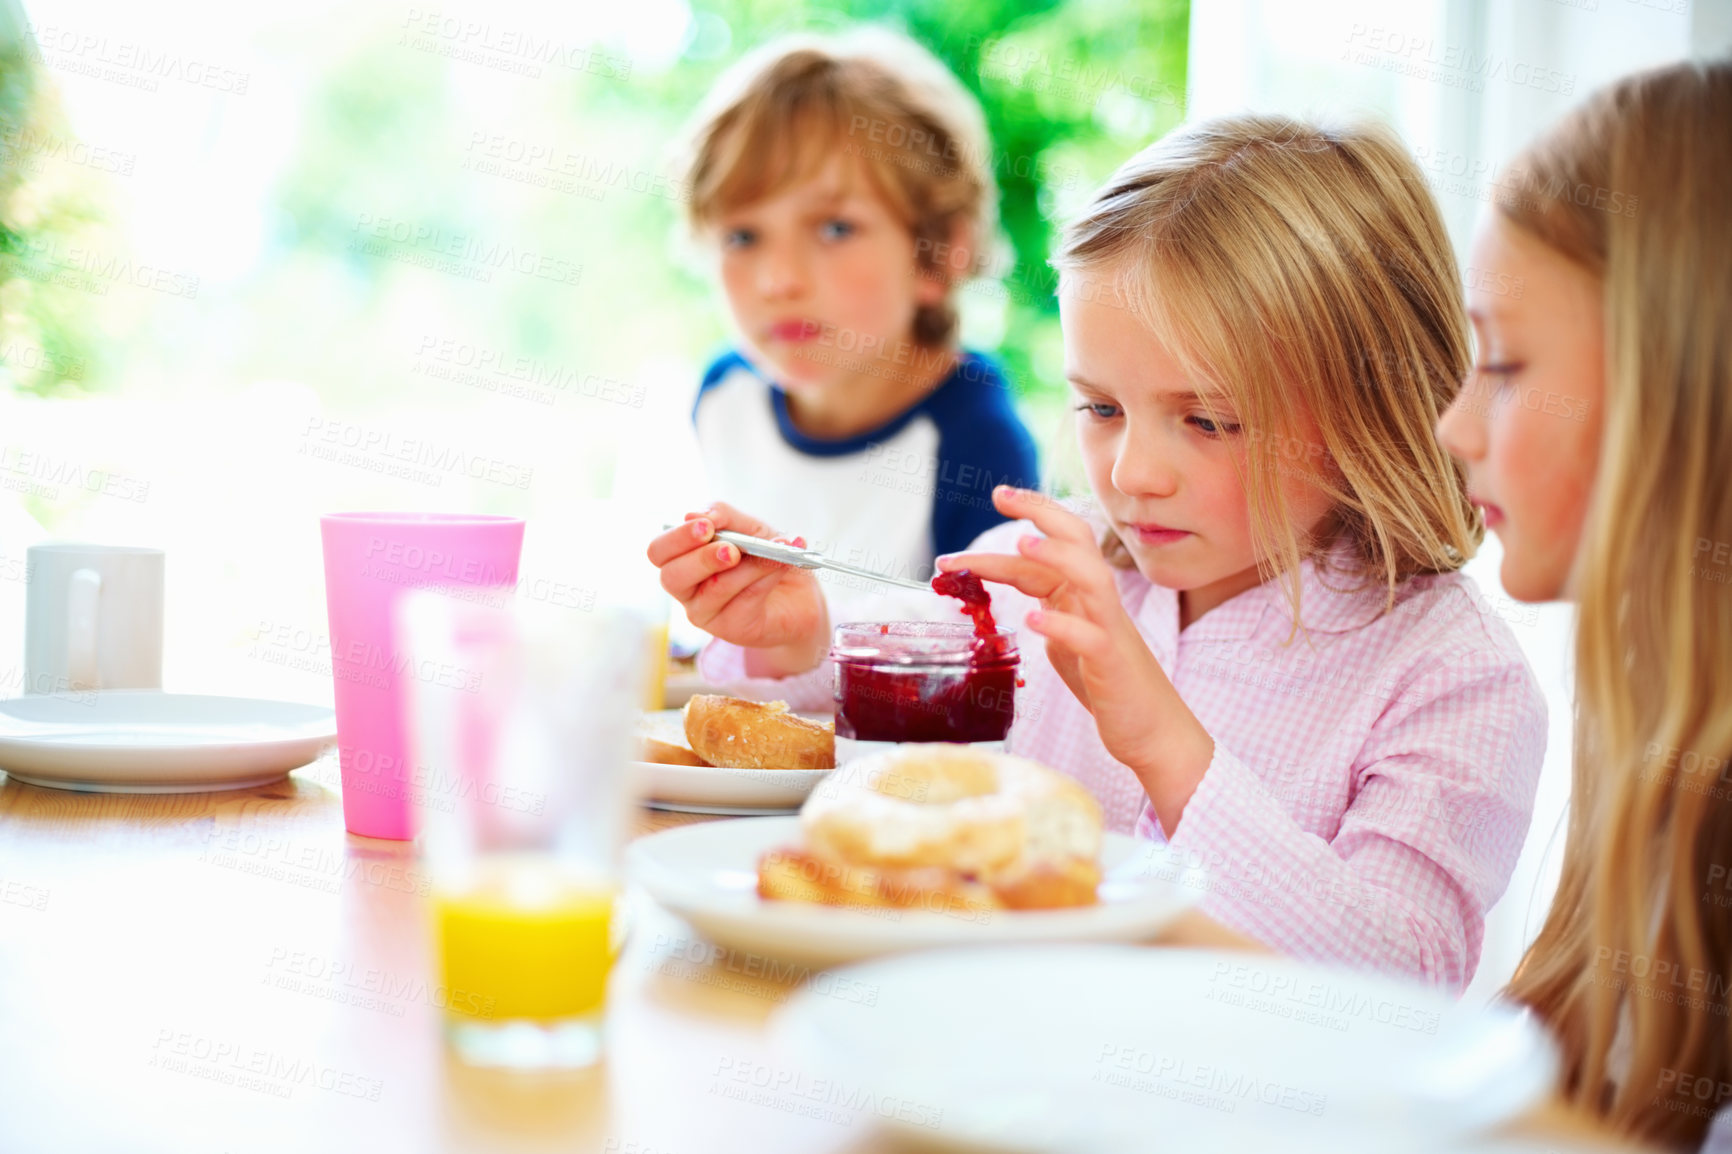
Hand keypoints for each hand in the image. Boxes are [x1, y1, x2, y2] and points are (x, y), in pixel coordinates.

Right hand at [645, 503, 829, 677]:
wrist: (801, 594)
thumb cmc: (765, 557)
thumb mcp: (749, 528)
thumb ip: (724, 517)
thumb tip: (694, 514)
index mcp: (681, 559)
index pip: (658, 551)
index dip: (677, 538)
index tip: (705, 526)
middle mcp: (686, 589)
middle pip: (671, 577)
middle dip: (701, 558)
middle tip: (730, 549)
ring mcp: (706, 613)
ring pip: (714, 588)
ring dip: (747, 566)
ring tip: (772, 552)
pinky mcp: (732, 629)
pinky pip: (744, 600)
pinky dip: (765, 577)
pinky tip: (781, 564)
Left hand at [936, 485, 1213, 833]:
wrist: (1153, 733)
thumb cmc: (1110, 687)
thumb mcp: (1070, 643)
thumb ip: (1052, 615)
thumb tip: (1027, 602)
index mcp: (1085, 596)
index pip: (1053, 548)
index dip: (1026, 520)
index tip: (998, 495)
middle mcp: (1099, 603)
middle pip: (1077, 542)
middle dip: (1041, 512)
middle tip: (1000, 494)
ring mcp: (1109, 630)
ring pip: (1090, 578)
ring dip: (1057, 557)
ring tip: (1021, 542)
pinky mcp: (1113, 664)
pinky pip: (1090, 637)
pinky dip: (1061, 625)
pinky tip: (1031, 620)